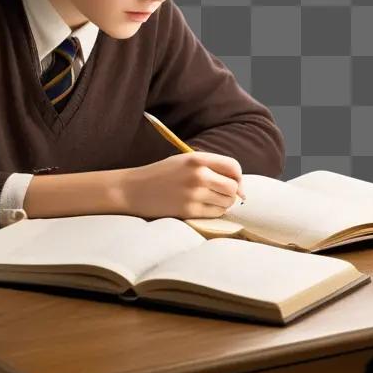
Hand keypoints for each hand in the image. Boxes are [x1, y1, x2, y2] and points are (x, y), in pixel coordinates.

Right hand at [119, 152, 243, 218]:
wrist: (133, 189)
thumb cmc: (161, 174)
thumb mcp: (184, 161)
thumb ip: (209, 166)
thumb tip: (238, 185)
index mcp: (197, 158)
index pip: (233, 167)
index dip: (238, 177)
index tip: (236, 184)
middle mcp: (198, 175)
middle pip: (233, 187)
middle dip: (232, 193)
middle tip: (223, 195)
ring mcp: (194, 193)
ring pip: (227, 202)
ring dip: (224, 203)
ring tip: (211, 201)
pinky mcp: (188, 210)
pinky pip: (215, 213)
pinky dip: (215, 212)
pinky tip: (204, 208)